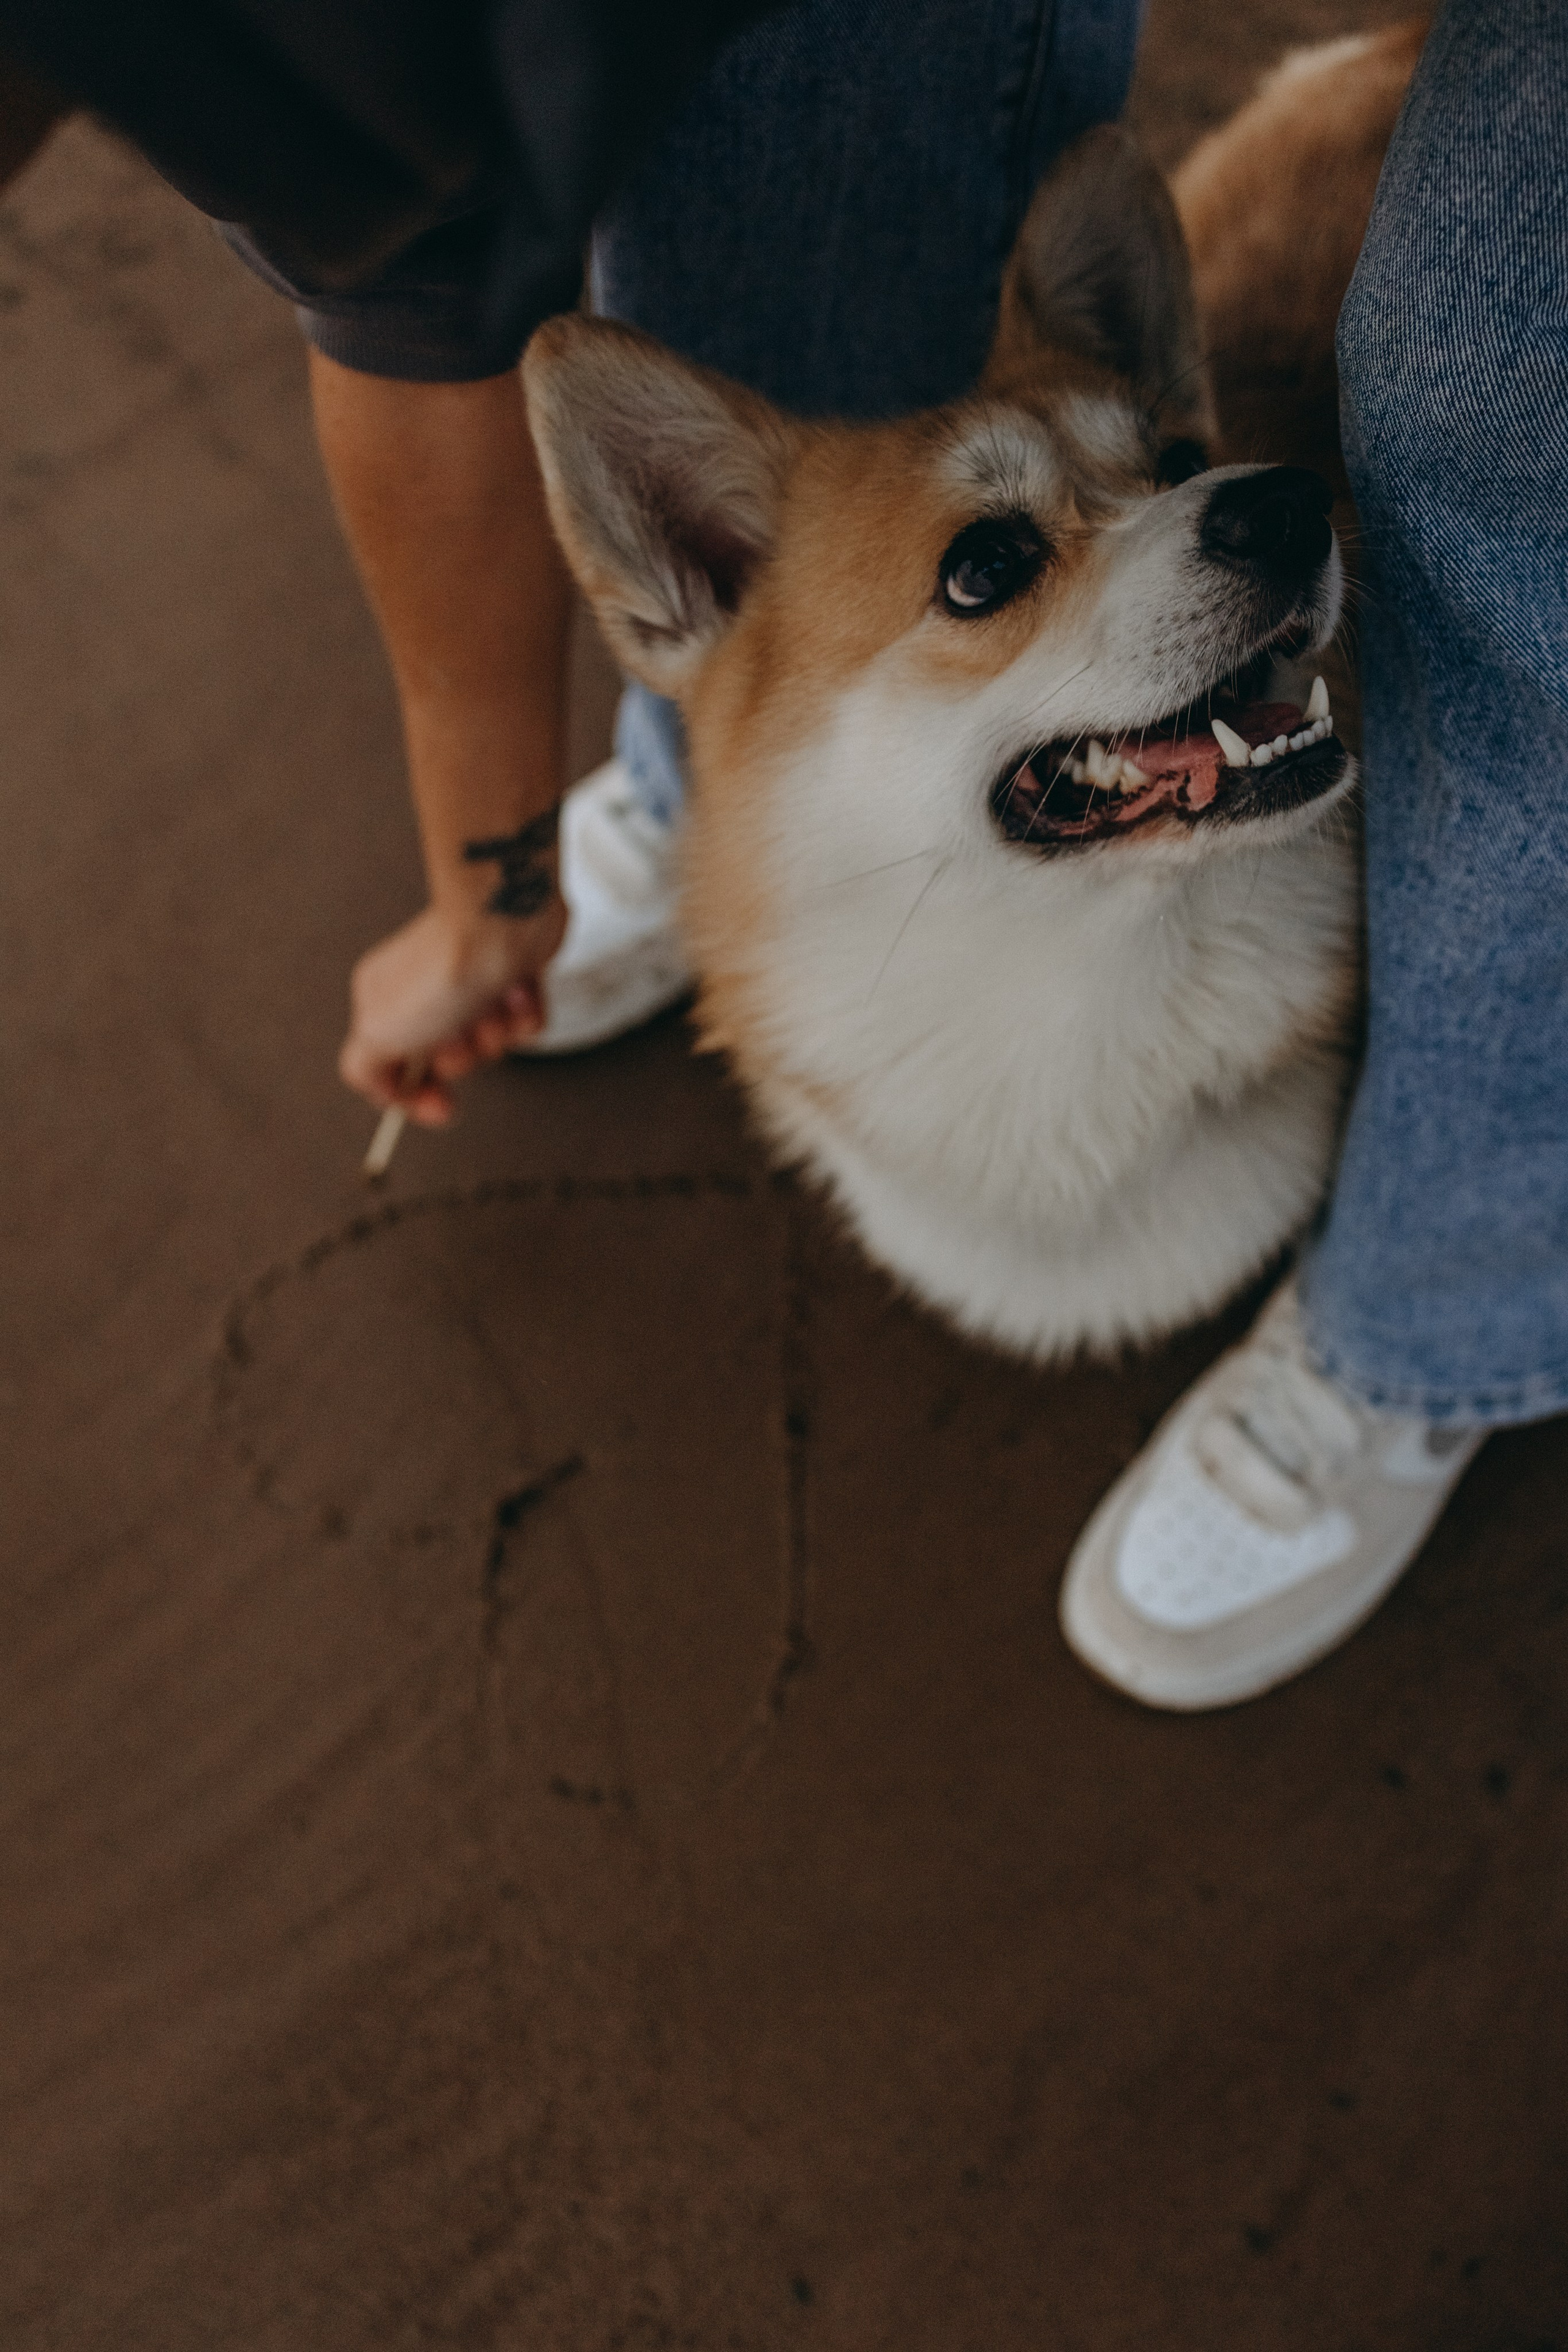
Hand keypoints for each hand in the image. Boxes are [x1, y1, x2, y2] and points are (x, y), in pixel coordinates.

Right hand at [338, 891, 566, 1123]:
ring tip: (490, 1004)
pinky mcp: (513, 978)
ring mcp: (471, 983)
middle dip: (461, 1056)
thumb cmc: (443, 971)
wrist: (503, 925)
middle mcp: (425, 990)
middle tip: (458, 1033)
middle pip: (448, 1061)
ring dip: (494, 1033)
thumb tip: (379, 1089)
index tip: (439, 1108)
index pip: (395, 1067)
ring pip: (490, 1044)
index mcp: (385, 1002)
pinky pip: (524, 1024)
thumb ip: (364, 1069)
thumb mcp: (378, 1033)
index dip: (418, 1095)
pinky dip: (523, 1015)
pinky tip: (516, 990)